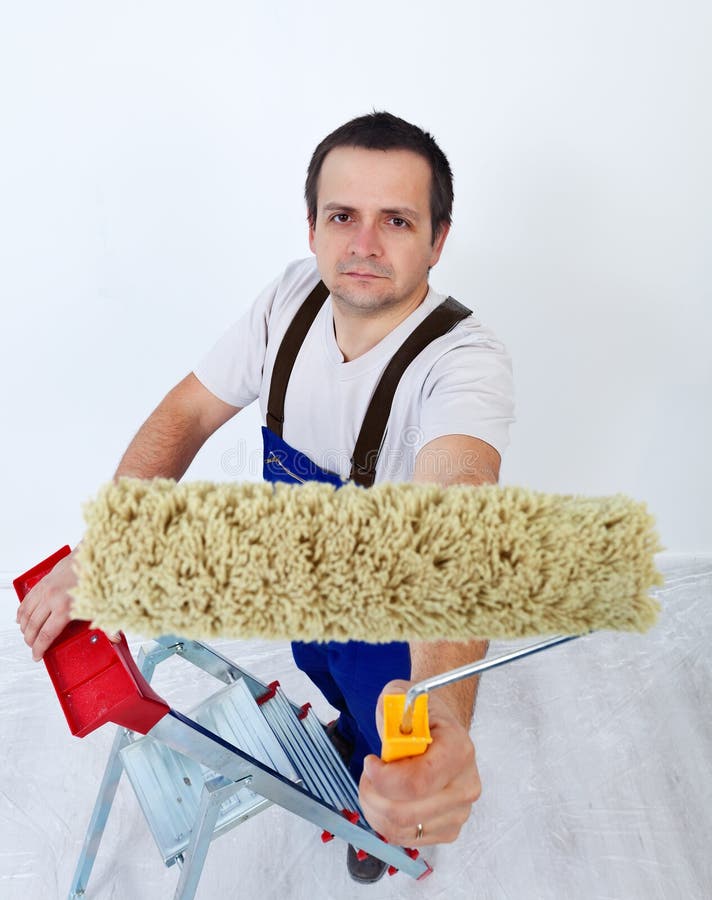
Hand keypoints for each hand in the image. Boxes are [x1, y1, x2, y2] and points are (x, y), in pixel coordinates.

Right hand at [16, 550, 121, 659]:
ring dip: (24, 626)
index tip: (38, 655)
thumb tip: (115, 638)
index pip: (46, 635)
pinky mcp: (44, 581)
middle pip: (33, 626)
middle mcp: (52, 599)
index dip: (39, 648)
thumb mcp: (104, 604)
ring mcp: (46, 589)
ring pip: (26, 613)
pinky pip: (27, 599)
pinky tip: (22, 618)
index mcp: (65, 608)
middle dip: (30, 640)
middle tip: (33, 646)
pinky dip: (22, 611)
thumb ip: (107, 624)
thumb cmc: (98, 578)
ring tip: (27, 635)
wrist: (94, 555)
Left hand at [358, 678, 481, 846]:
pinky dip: (384, 822)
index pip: (418, 781)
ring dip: (375, 809)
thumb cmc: (421, 715)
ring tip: (373, 786)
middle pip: (406, 812)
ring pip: (402, 828)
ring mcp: (459, 811)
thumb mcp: (401, 696)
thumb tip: (388, 727)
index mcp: (459, 750)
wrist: (439, 728)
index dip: (385, 778)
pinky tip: (385, 800)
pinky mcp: (448, 829)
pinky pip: (406, 838)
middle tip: (367, 776)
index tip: (370, 762)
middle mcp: (465, 784)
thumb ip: (391, 706)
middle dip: (373, 795)